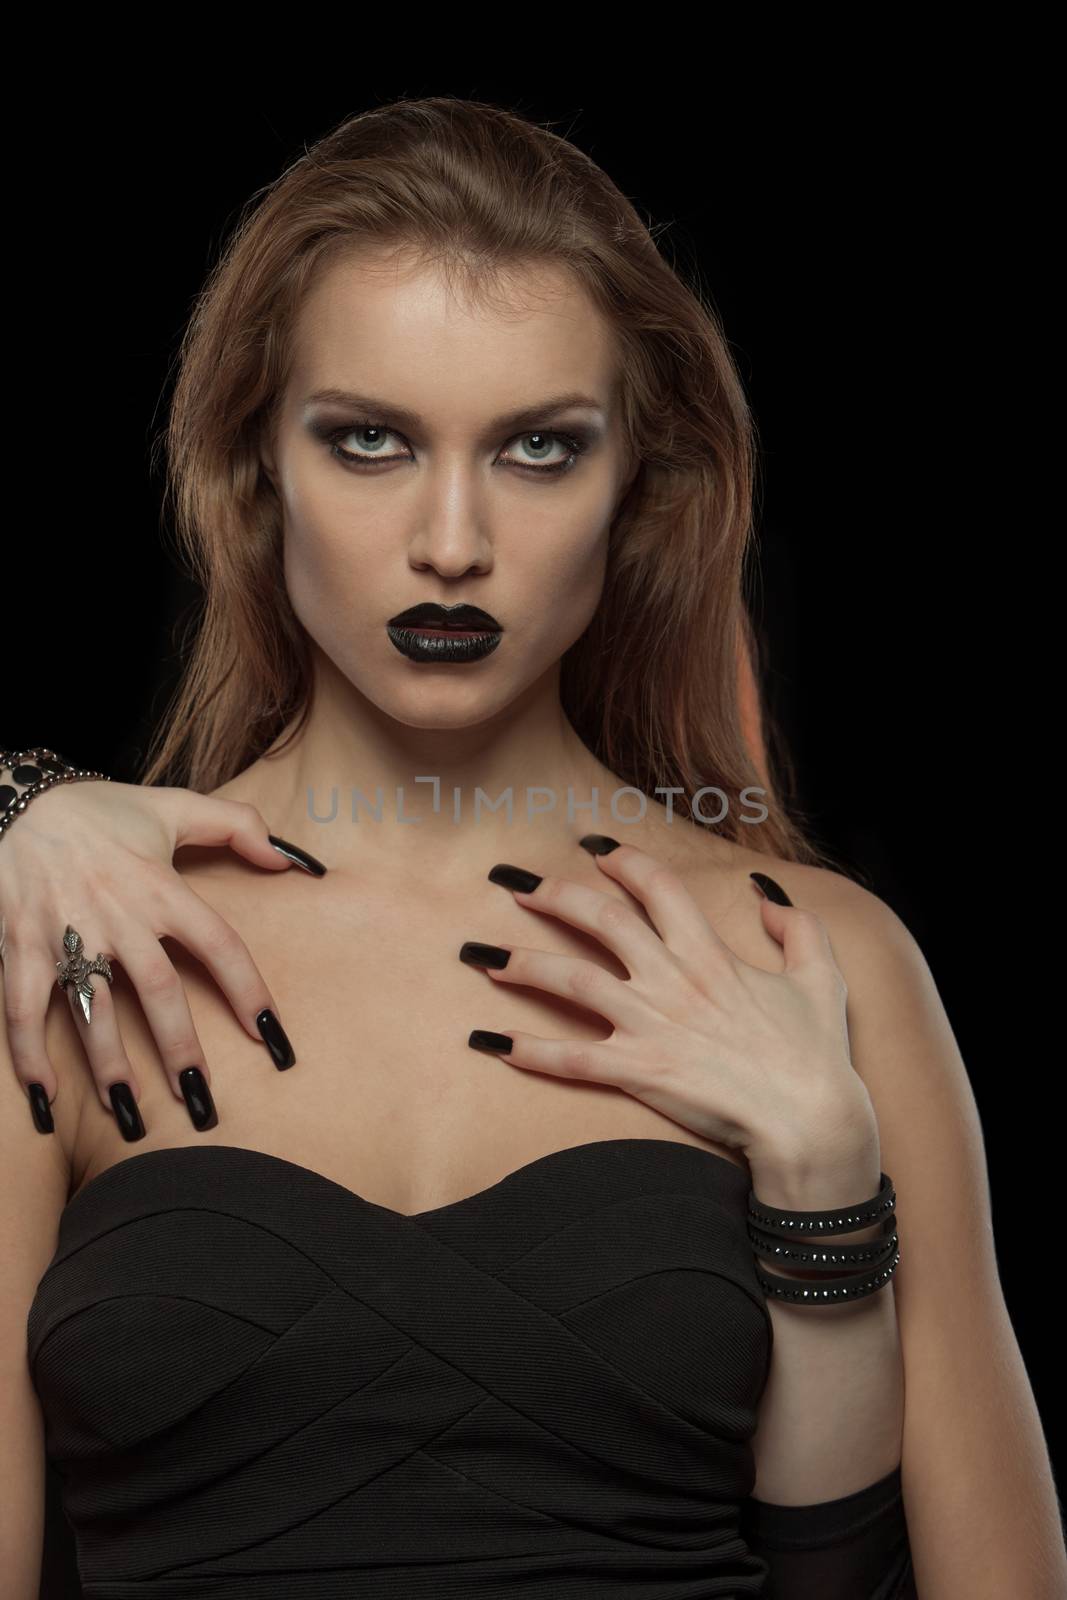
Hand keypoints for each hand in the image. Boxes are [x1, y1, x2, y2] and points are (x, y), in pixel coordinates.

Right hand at [0, 779, 323, 1129]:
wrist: (19, 800)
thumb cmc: (102, 810)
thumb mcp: (173, 806)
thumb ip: (236, 825)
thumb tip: (289, 859)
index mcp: (161, 888)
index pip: (219, 946)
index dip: (248, 991)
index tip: (272, 1037)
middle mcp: (119, 916)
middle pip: (159, 992)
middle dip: (181, 1049)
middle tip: (201, 1099)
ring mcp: (67, 934)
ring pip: (94, 1010)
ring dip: (110, 1065)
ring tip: (132, 1112)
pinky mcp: (20, 945)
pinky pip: (24, 1007)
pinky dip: (30, 1053)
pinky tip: (45, 1096)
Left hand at [461, 838, 877, 1175]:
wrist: (811, 1122)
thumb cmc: (818, 1054)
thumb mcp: (822, 978)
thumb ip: (798, 927)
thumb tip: (764, 891)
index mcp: (710, 953)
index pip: (657, 887)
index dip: (623, 860)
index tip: (595, 847)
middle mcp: (671, 980)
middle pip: (599, 918)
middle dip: (551, 894)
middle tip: (512, 883)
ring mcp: (650, 1025)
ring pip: (570, 979)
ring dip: (520, 963)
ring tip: (479, 955)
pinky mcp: (638, 1072)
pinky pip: (570, 1058)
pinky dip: (526, 1049)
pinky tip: (490, 1040)